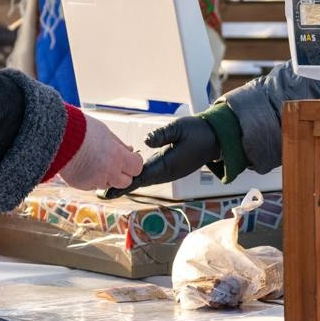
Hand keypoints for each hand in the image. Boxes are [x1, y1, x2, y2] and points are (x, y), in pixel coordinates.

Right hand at [58, 116, 143, 191]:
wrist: (56, 136)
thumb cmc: (80, 129)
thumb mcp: (105, 132)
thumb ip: (118, 144)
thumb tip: (130, 151)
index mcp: (116, 157)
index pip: (137, 168)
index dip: (135, 163)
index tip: (131, 158)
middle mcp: (108, 172)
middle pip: (126, 182)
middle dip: (123, 173)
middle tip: (115, 162)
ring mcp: (94, 181)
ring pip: (108, 184)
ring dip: (106, 176)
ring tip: (95, 161)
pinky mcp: (81, 185)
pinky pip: (92, 185)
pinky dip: (92, 178)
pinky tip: (84, 165)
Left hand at [99, 115, 219, 198]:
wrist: (215, 139)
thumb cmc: (198, 131)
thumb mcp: (180, 128)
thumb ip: (163, 135)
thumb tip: (145, 141)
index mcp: (169, 164)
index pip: (143, 176)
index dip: (126, 182)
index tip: (112, 190)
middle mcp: (168, 172)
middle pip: (142, 181)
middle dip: (124, 185)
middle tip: (104, 192)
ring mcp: (169, 171)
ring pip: (146, 179)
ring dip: (130, 182)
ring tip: (111, 185)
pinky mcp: (170, 167)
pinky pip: (151, 174)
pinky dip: (138, 176)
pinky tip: (128, 173)